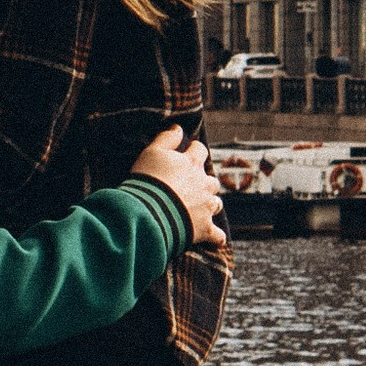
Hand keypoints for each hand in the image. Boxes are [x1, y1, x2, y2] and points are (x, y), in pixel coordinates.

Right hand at [130, 125, 229, 253]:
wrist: (149, 213)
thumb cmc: (148, 181)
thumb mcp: (151, 152)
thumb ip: (166, 138)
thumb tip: (178, 127)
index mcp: (191, 164)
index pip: (199, 150)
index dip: (194, 151)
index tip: (188, 152)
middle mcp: (204, 184)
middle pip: (211, 180)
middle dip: (204, 182)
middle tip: (191, 186)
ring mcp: (206, 207)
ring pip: (216, 204)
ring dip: (210, 205)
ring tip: (200, 209)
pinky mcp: (204, 229)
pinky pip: (217, 236)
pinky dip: (216, 237)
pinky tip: (214, 239)